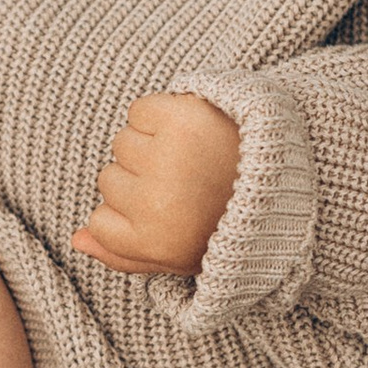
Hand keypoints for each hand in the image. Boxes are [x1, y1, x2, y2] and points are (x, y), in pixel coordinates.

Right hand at [74, 92, 244, 277]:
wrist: (290, 174)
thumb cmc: (227, 220)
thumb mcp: (180, 256)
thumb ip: (123, 256)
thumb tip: (77, 239)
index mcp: (157, 242)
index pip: (99, 223)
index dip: (131, 216)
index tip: (168, 214)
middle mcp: (159, 204)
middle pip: (107, 181)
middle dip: (141, 180)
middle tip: (188, 183)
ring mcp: (170, 157)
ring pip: (121, 144)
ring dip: (150, 145)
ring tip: (192, 156)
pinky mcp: (181, 116)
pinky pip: (139, 111)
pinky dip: (159, 115)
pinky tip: (190, 131)